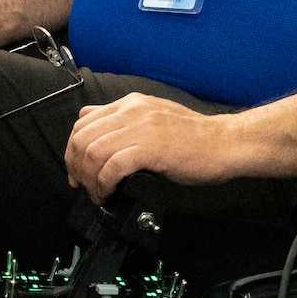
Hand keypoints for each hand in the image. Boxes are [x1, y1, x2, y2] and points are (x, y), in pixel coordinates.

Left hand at [62, 95, 261, 203]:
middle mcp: (132, 111)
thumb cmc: (192, 137)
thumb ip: (124, 119)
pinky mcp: (151, 148)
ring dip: (90, 180)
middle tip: (83, 187)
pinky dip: (104, 184)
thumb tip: (92, 120)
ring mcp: (142, 128)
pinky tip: (109, 193)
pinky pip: (112, 166)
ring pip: (93, 153)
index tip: (77, 172)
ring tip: (98, 194)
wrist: (223, 143)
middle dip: (76, 167)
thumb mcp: (154, 116)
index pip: (83, 122)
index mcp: (131, 103)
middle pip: (83, 138)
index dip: (73, 150)